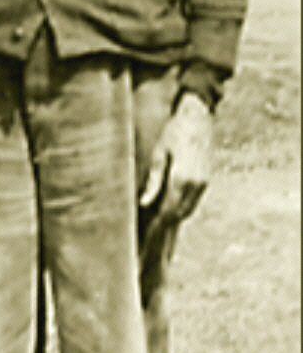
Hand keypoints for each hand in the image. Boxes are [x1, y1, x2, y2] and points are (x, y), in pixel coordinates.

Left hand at [139, 92, 212, 222]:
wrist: (198, 117)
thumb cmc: (174, 132)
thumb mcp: (159, 153)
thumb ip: (153, 181)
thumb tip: (145, 203)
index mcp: (182, 178)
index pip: (168, 211)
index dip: (157, 225)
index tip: (147, 234)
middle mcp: (196, 184)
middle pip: (180, 213)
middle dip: (165, 224)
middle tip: (150, 233)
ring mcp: (204, 182)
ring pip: (189, 209)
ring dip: (174, 216)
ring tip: (157, 221)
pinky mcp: (207, 178)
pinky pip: (194, 200)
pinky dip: (182, 206)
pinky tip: (170, 205)